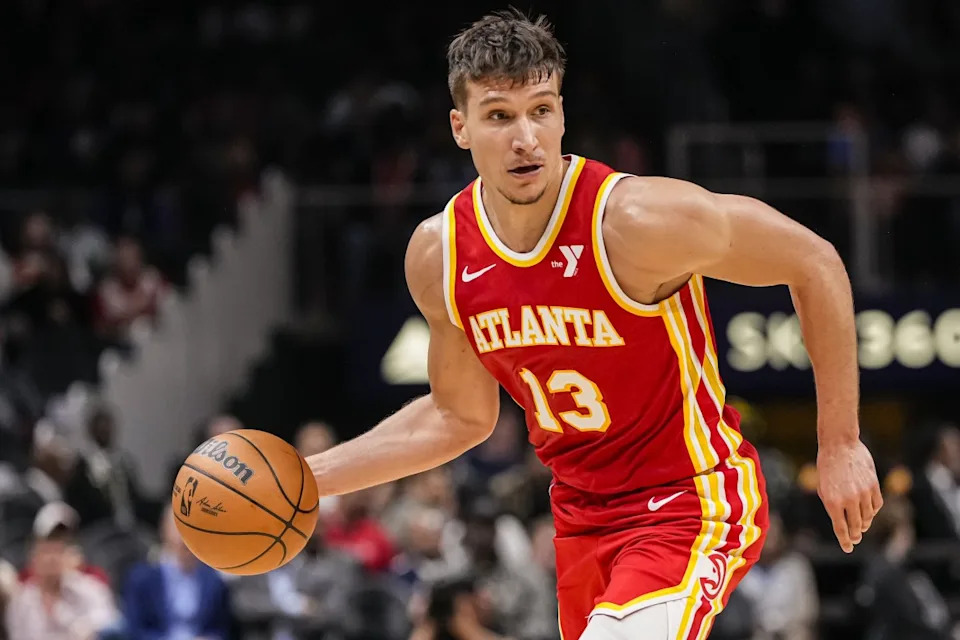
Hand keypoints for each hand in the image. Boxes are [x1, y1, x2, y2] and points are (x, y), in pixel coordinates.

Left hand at [817, 438, 882, 552]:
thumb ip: (831, 504)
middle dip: (856, 535)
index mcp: (832, 502)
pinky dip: (873, 511)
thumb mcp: (822, 487)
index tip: (848, 549)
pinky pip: (876, 505)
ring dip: (865, 524)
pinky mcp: (874, 486)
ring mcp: (863, 493)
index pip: (841, 528)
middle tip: (855, 539)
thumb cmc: (826, 466)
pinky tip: (869, 513)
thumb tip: (841, 520)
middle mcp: (849, 500)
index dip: (845, 541)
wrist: (839, 445)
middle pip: (857, 526)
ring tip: (862, 526)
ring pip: (868, 516)